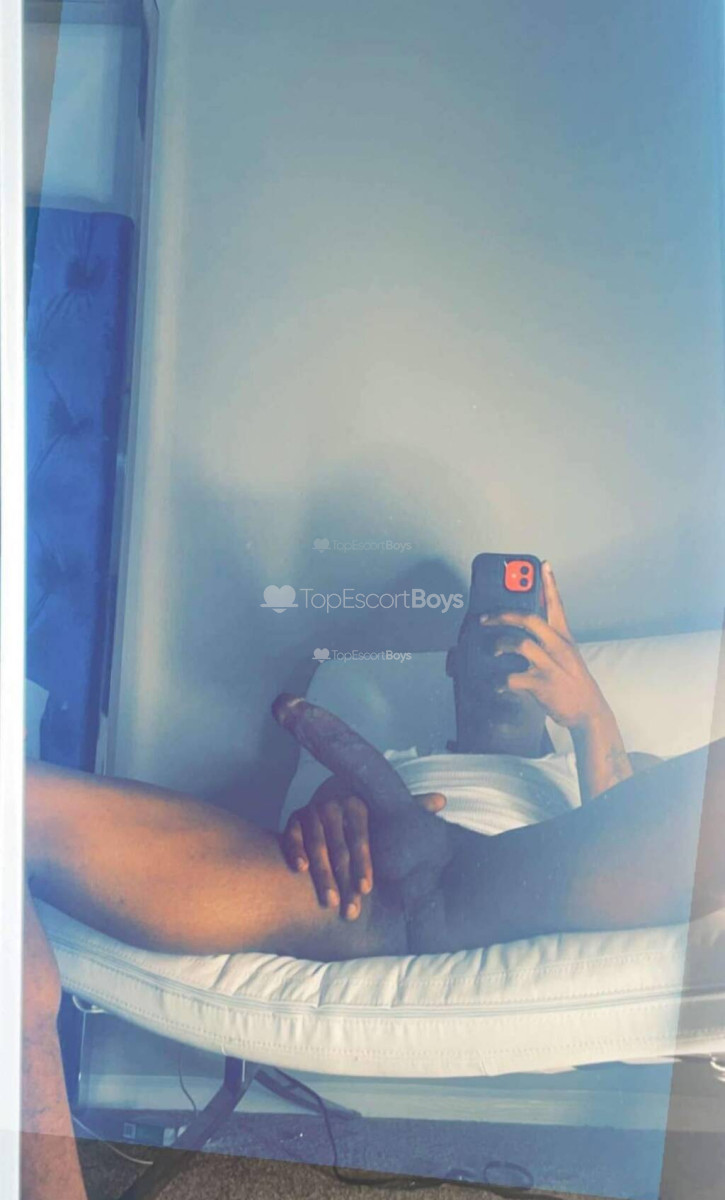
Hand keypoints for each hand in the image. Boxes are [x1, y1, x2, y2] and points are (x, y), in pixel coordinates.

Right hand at [281, 775, 445, 919]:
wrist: (332, 816)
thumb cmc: (369, 825)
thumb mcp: (389, 819)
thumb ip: (413, 811)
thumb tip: (442, 799)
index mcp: (358, 804)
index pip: (361, 835)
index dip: (363, 863)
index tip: (367, 889)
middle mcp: (333, 803)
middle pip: (338, 845)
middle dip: (343, 880)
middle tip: (350, 909)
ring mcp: (312, 810)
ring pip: (315, 843)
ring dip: (320, 875)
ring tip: (328, 902)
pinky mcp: (294, 819)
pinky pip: (291, 835)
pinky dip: (294, 850)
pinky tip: (300, 869)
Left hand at [484, 561, 609, 730]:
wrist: (588, 712)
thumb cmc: (573, 683)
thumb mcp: (567, 656)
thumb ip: (550, 641)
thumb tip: (524, 630)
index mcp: (564, 638)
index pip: (557, 605)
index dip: (550, 584)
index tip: (543, 565)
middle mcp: (558, 647)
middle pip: (529, 619)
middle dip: (503, 615)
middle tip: (484, 618)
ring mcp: (551, 665)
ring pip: (521, 644)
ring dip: (501, 645)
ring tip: (493, 652)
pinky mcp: (542, 684)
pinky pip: (513, 678)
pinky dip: (500, 682)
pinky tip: (496, 685)